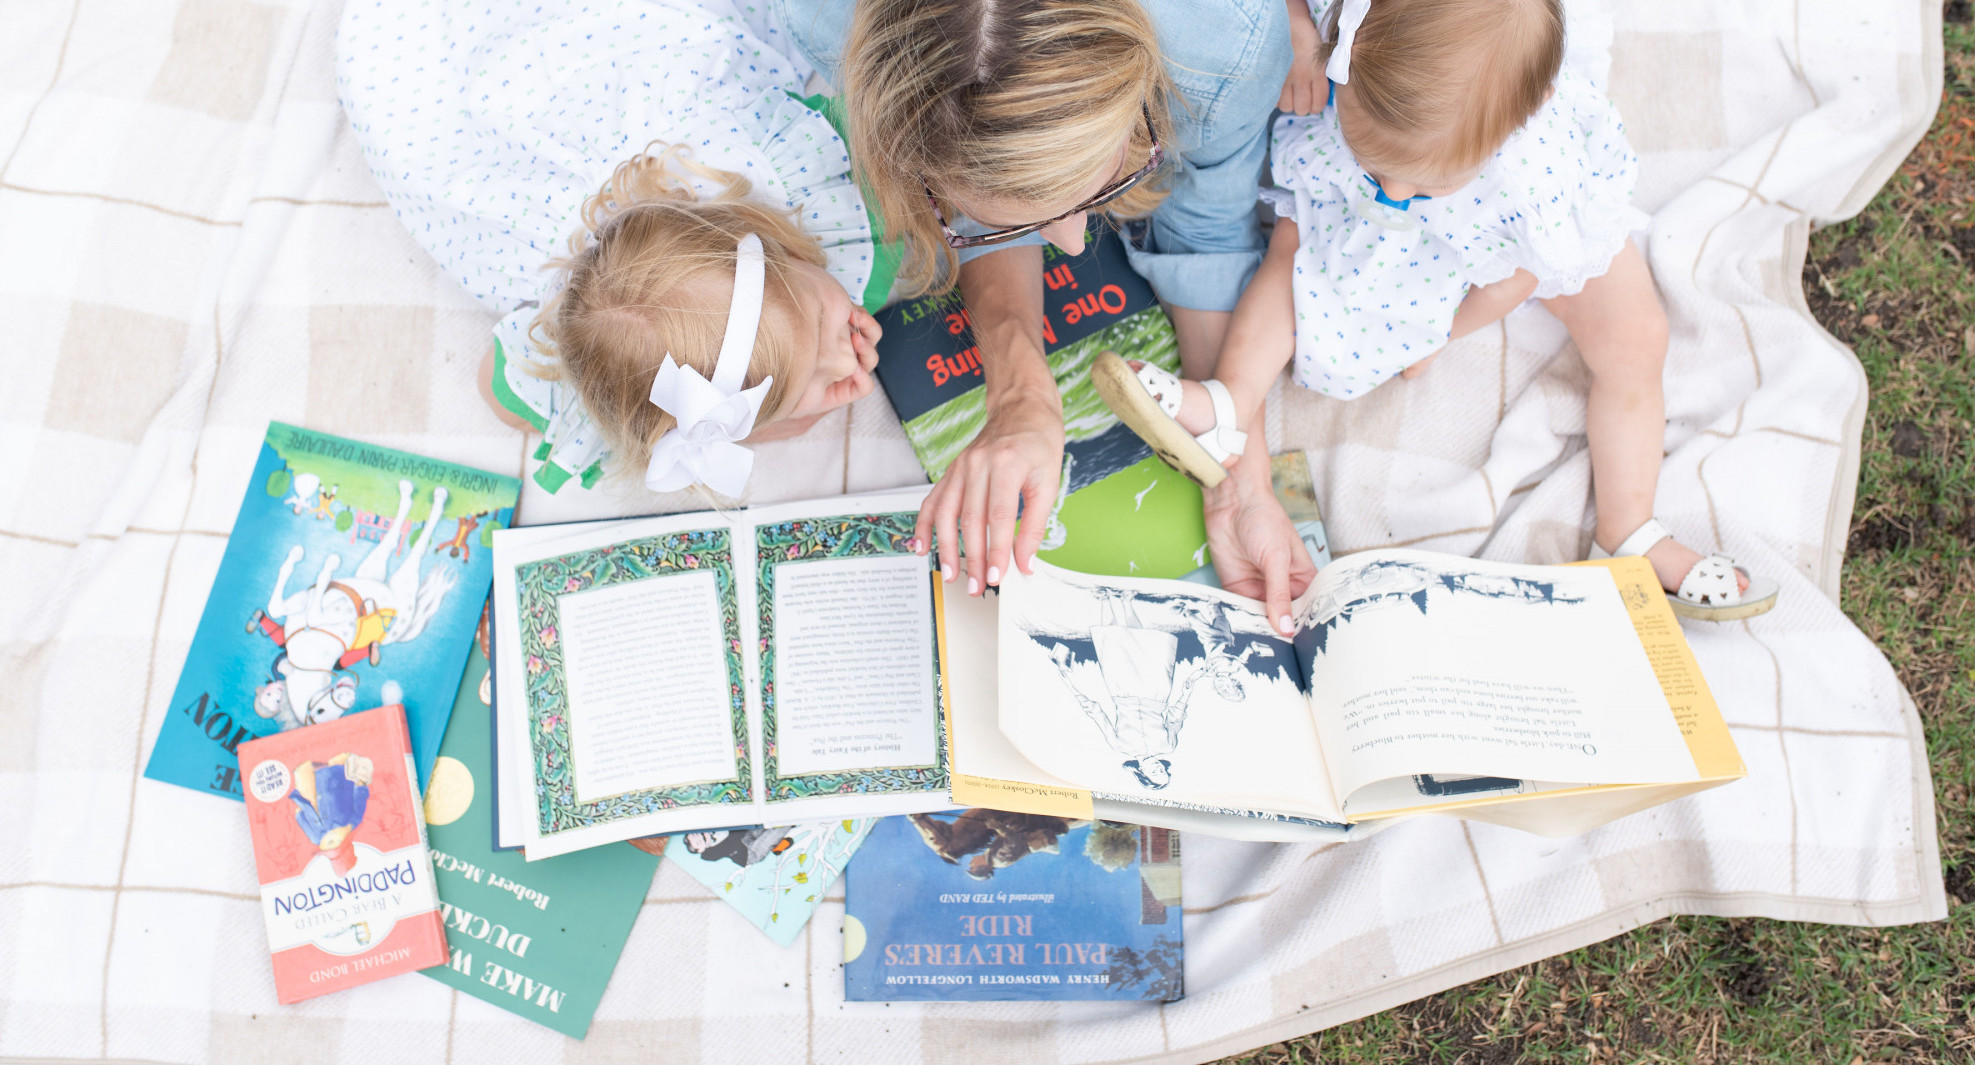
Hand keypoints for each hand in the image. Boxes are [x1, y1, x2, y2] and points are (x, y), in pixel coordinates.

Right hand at [911, 386, 1063, 594]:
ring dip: (946, 548)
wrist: (1021, 409)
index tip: (996, 576)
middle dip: (972, 557)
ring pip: (946, 513)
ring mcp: (961, 467)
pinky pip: (932, 501)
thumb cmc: (1040, 444)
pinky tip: (922, 548)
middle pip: (970, 519)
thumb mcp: (1049, 483)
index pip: (999, 516)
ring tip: (951, 575)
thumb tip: (1025, 563)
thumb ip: (1036, 525)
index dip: (996, 549)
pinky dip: (924, 526)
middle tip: (975, 587)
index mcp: (1007, 464)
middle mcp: (978, 465)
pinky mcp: (952, 471)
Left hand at [1203, 456, 1315, 634]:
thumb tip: (1287, 628)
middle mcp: (1282, 587)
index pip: (1305, 611)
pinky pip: (1238, 610)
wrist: (1232, 500)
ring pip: (1259, 619)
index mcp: (1302, 579)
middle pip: (1282, 619)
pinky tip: (1236, 633)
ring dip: (1256, 630)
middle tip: (1276, 656)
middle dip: (1278, 634)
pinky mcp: (1236, 588)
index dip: (1302, 629)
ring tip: (1256, 649)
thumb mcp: (1276, 558)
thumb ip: (1279, 594)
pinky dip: (1237, 620)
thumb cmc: (1264, 519)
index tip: (1299, 650)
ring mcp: (1259, 589)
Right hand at [1278, 8, 1327, 114]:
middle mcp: (1301, 76)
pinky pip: (1271, 97)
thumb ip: (1319, 73)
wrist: (1286, 18)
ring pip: (1285, 107)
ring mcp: (1284, 77)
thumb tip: (1317, 93)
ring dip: (1286, 101)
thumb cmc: (1304, 33)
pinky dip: (1273, 95)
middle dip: (1300, 105)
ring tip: (1286, 90)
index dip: (1315, 105)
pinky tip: (1275, 84)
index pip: (1318, 103)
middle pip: (1301, 109)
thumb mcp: (1319, 52)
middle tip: (1298, 95)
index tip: (1312, 99)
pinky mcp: (1270, 75)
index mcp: (1317, 69)